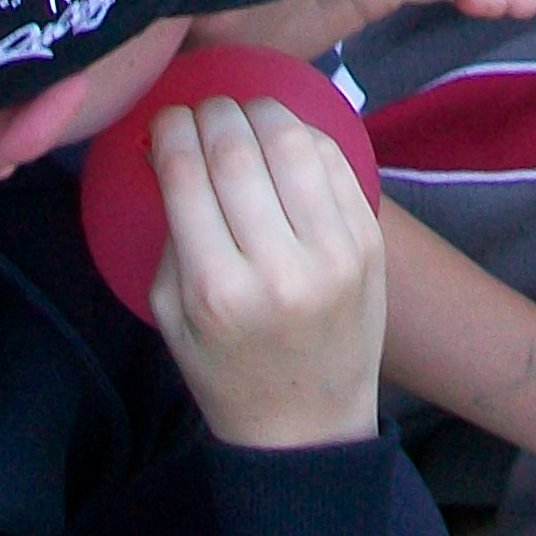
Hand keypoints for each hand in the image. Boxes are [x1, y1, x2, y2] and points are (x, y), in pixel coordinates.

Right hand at [149, 97, 385, 450]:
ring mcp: (333, 253)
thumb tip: (169, 153)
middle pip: (239, 151)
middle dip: (213, 113)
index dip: (171, 131)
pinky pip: (335, 162)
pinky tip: (285, 138)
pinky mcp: (369, 242)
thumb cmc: (227, 372)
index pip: (188, 176)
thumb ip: (169, 235)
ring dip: (261, 111)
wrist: (309, 427)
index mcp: (218, 291)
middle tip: (203, 109)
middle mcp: (279, 268)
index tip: (165, 119)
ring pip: (293, 143)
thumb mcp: (171, 317)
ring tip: (244, 113)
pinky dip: (305, 135)